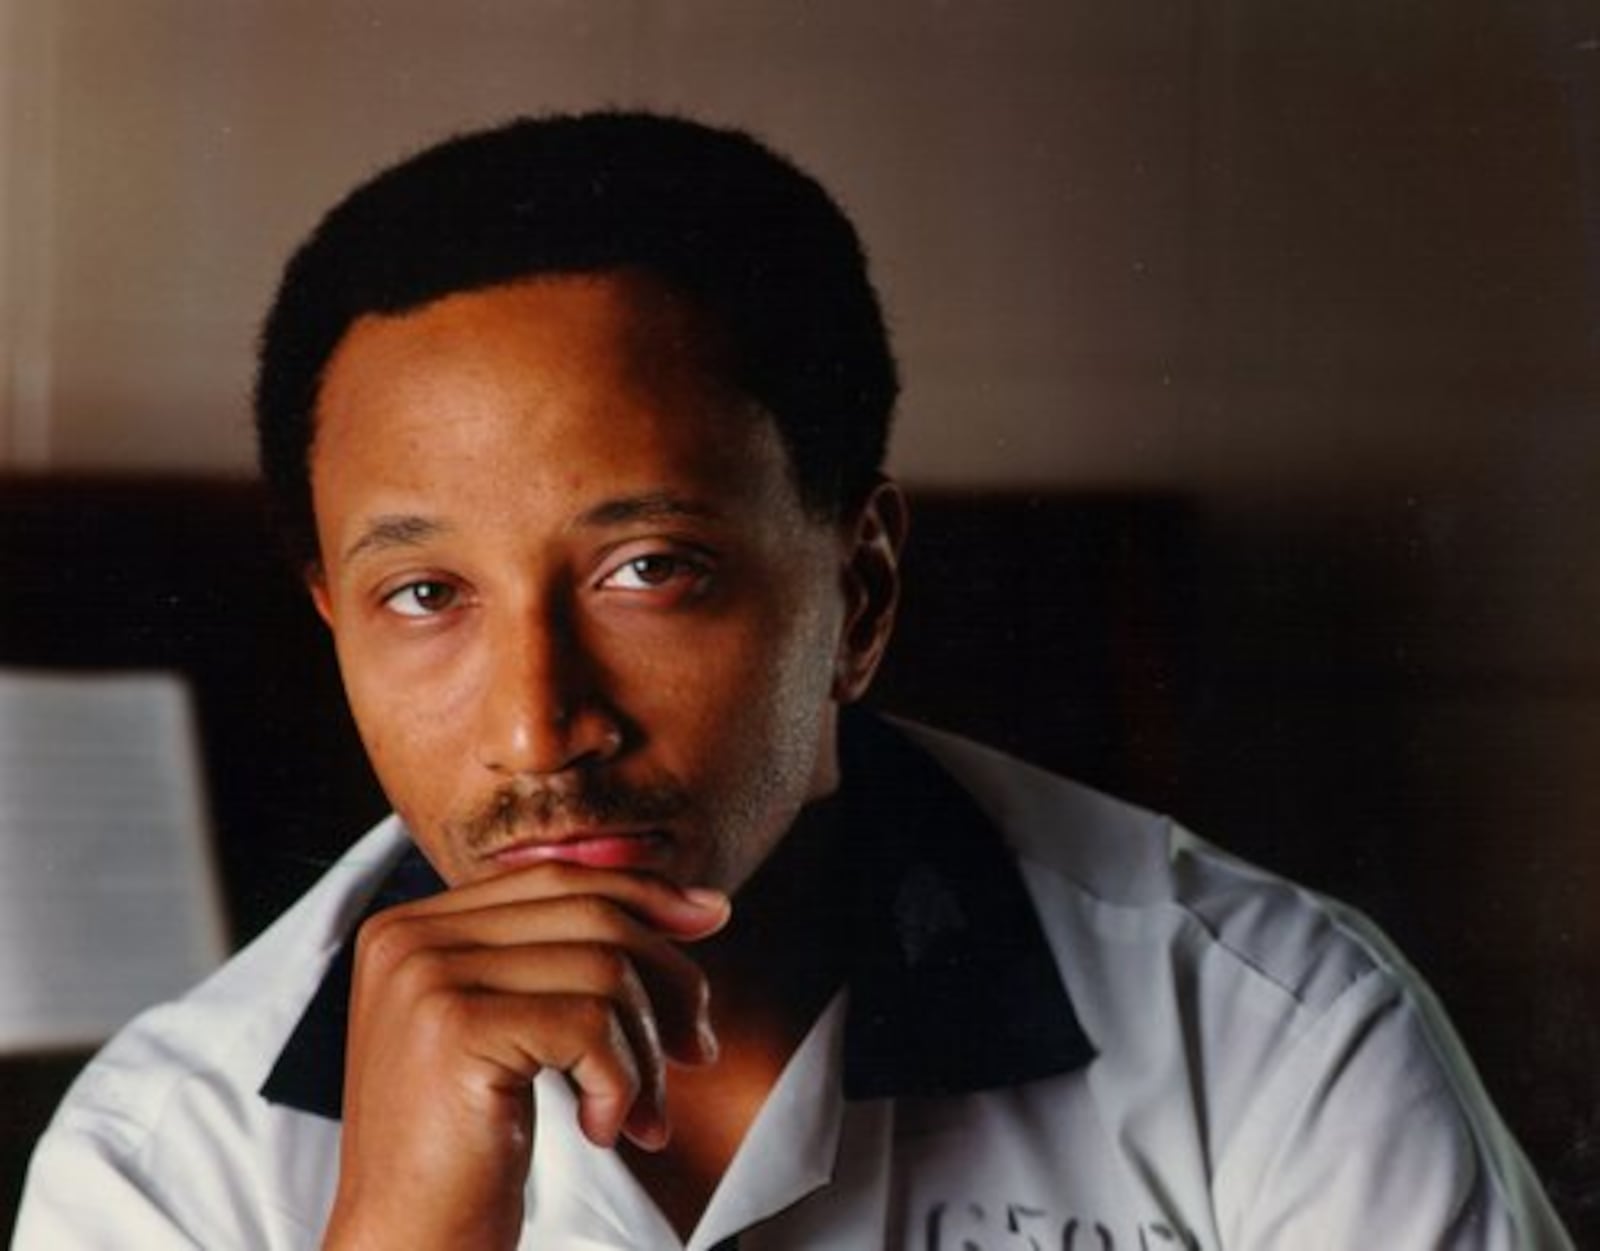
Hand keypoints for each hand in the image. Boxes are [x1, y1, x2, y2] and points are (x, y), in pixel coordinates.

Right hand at [321, 863, 729, 1250]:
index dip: (645, 894)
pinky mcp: (455, 1028)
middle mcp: (409, 938)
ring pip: (604, 968)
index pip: (557, 876)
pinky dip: (621, 1082)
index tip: (711, 921)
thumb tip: (703, 905)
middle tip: (694, 1051)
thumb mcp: (515, 1030)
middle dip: (667, 980)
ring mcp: (426, 978)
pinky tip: (600, 1129)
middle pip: (590, 913)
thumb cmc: (463, 1154)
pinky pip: (590, 1024)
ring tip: (638, 1114)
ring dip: (646, 1052)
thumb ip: (570, 957)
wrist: (406, 1249)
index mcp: (413, 927)